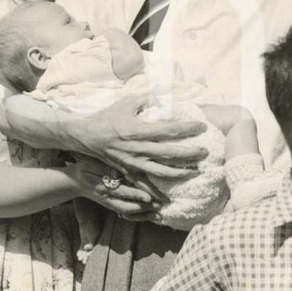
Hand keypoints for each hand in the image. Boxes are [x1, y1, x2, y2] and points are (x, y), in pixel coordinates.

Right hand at [69, 158, 158, 220]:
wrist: (75, 181)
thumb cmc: (85, 168)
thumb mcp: (90, 164)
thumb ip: (104, 168)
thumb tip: (118, 172)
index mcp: (102, 187)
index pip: (120, 192)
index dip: (134, 195)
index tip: (148, 197)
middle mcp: (108, 198)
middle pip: (126, 207)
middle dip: (144, 208)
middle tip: (159, 205)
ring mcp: (111, 203)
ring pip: (128, 213)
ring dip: (144, 214)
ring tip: (159, 213)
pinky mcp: (115, 204)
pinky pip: (128, 213)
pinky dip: (141, 215)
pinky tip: (154, 214)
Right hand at [78, 93, 208, 179]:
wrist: (85, 136)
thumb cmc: (106, 118)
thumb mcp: (126, 103)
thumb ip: (145, 98)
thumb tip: (163, 93)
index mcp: (139, 130)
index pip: (169, 130)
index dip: (187, 129)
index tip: (202, 127)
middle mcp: (138, 148)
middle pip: (170, 153)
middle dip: (190, 154)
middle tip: (205, 152)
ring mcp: (133, 163)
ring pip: (161, 171)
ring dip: (180, 173)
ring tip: (195, 171)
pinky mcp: (128, 171)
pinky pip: (145, 184)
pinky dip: (157, 192)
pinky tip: (169, 197)